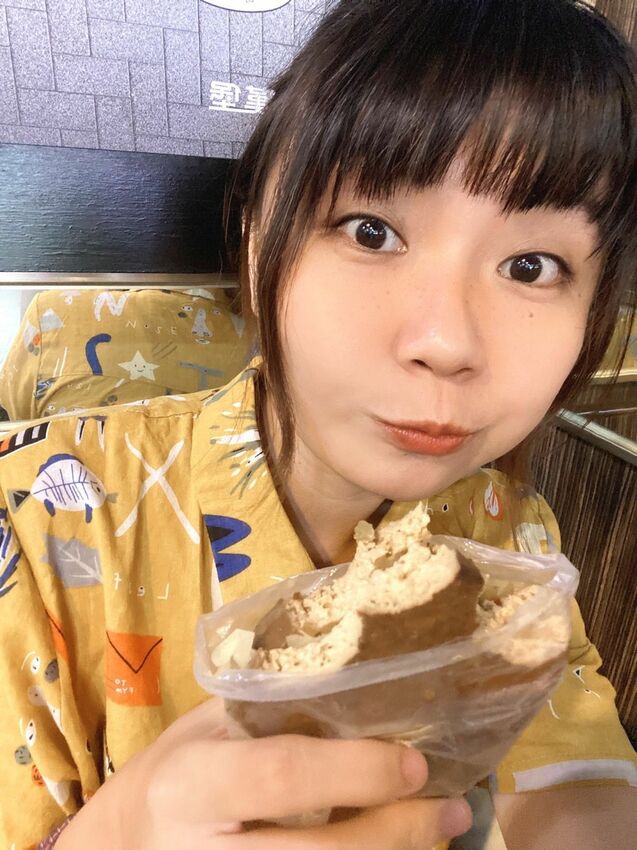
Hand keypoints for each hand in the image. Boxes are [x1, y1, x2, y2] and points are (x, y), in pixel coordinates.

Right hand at [62, 699, 471, 848]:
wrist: (128, 844)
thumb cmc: (178, 768)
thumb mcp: (211, 726)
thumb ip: (274, 711)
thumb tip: (368, 686)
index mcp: (193, 782)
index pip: (282, 775)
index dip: (355, 771)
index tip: (415, 762)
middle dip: (396, 834)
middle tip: (452, 808)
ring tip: (443, 829)